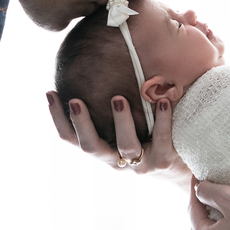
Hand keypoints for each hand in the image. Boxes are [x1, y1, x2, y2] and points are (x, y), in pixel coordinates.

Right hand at [47, 91, 191, 185]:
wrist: (178, 169)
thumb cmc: (144, 138)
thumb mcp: (122, 128)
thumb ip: (107, 106)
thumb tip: (90, 61)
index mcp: (100, 149)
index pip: (70, 138)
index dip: (57, 118)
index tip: (50, 93)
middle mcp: (114, 159)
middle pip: (91, 147)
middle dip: (82, 124)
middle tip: (75, 101)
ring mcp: (138, 163)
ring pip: (126, 145)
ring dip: (121, 121)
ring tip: (118, 98)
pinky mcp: (162, 162)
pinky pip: (161, 139)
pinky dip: (162, 119)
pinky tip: (163, 100)